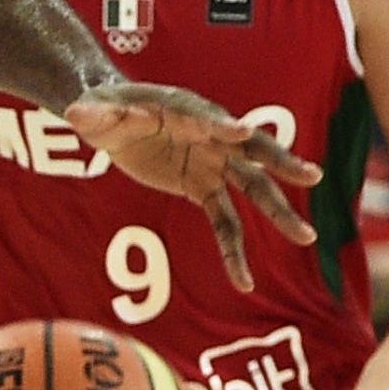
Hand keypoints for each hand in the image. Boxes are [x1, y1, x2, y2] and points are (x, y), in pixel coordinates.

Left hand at [64, 82, 321, 290]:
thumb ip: (89, 115)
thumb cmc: (103, 109)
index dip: (221, 124)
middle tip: (312, 176)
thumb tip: (76, 116)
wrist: (113, 118)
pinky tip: (244, 281)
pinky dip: (233, 250)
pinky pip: (225, 220)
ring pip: (252, 188)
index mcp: (183, 109)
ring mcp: (211, 162)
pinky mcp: (202, 186)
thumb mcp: (92, 111)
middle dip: (280, 161)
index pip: (205, 117)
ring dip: (278, 212)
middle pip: (251, 149)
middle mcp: (209, 134)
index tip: (241, 131)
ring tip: (306, 237)